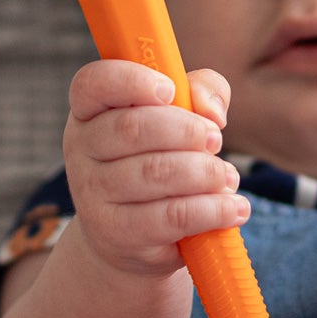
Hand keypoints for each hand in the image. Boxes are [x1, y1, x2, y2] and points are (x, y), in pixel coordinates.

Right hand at [61, 60, 246, 278]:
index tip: (170, 89)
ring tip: (227, 177)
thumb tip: (212, 111)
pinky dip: (212, 210)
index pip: (93, 83)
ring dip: (205, 172)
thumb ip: (200, 91)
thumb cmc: (160, 158)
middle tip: (215, 140)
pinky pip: (171, 216)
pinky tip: (234, 208)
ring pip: (156, 172)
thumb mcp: (181, 115)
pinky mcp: (116, 233)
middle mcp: (82, 149)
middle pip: (133, 128)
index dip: (132, 81)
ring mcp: (92, 193)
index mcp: (90, 110)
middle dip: (187, 130)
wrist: (132, 236)